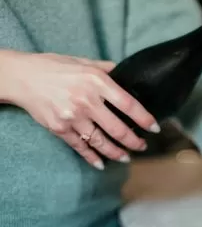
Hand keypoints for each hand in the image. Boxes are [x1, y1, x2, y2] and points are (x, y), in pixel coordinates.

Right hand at [0, 50, 159, 168]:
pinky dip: (92, 157)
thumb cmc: (54, 67)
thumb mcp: (83, 62)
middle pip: (118, 129)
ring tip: (127, 157)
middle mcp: (86, 101)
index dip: (145, 119)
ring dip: (117, 153)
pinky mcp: (60, 128)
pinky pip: (80, 147)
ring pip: (101, 142)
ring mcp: (72, 117)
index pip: (129, 105)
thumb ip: (106, 69)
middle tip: (142, 146)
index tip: (155, 128)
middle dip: (134, 141)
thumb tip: (126, 73)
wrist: (21, 77)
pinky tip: (101, 164)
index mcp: (97, 82)